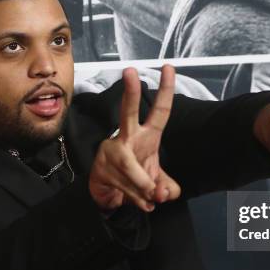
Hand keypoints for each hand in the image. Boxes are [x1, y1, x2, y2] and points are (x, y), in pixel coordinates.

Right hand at [89, 65, 181, 211]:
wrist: (108, 194)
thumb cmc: (136, 178)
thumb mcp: (158, 182)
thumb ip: (167, 188)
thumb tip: (164, 194)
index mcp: (147, 135)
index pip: (160, 111)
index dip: (166, 90)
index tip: (169, 67)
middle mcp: (128, 136)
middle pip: (128, 111)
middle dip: (130, 92)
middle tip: (130, 70)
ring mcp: (111, 149)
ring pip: (135, 171)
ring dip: (145, 190)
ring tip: (151, 201)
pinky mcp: (100, 166)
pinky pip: (125, 185)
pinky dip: (137, 199)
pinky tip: (140, 202)